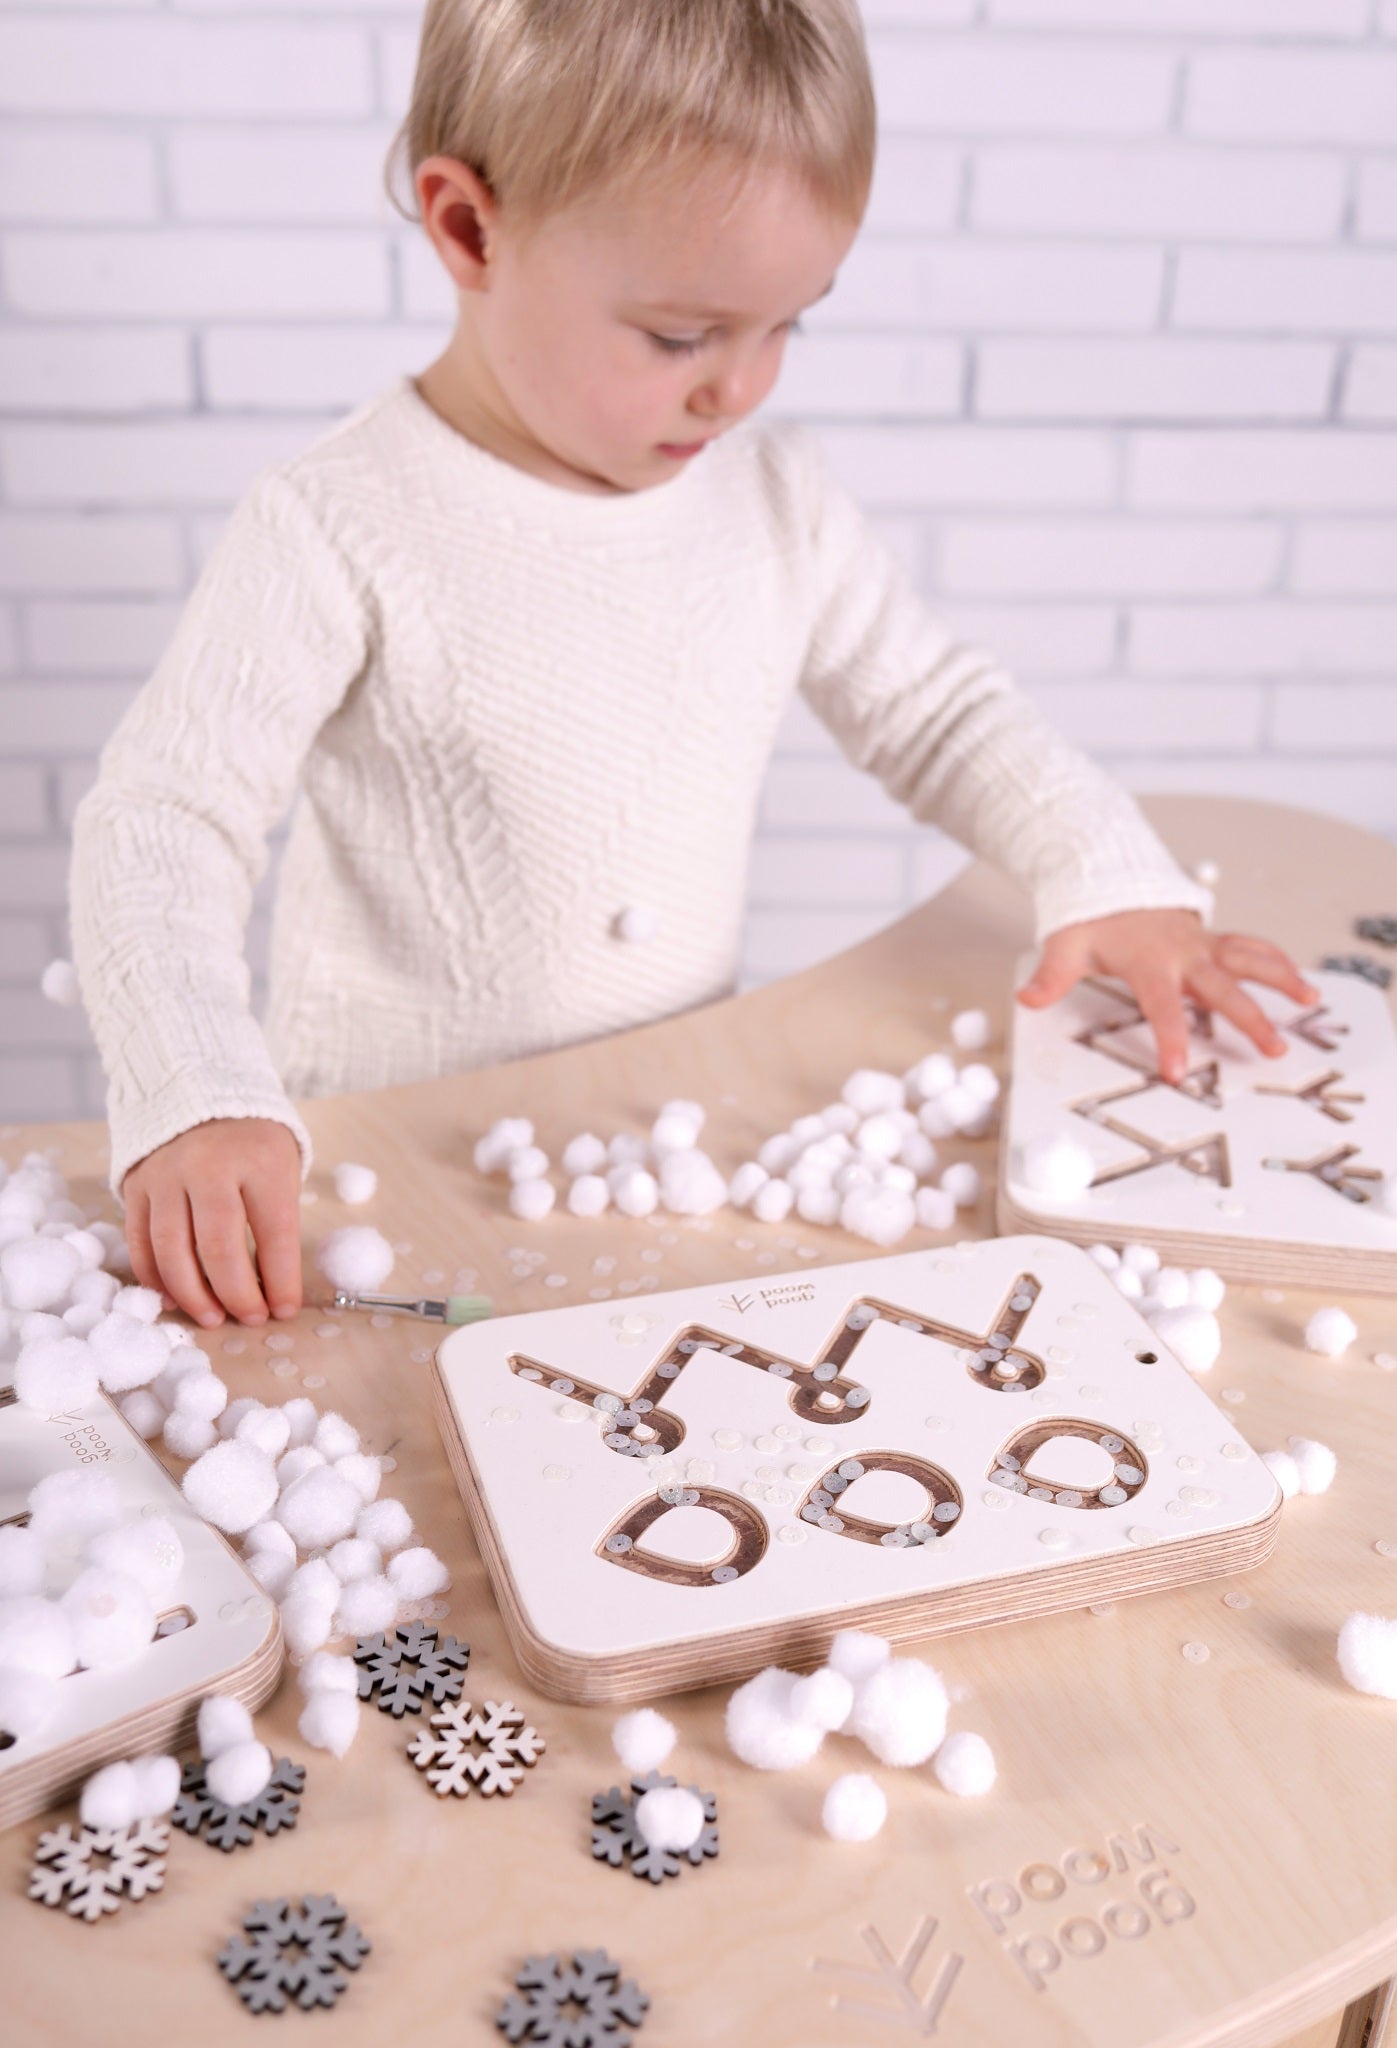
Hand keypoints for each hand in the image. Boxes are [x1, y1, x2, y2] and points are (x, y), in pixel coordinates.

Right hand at [122, 1118, 303, 1328]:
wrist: (200, 1094)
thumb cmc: (252, 1145)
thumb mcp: (281, 1169)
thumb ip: (276, 1224)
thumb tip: (272, 1292)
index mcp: (260, 1162)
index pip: (274, 1233)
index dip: (281, 1280)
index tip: (286, 1310)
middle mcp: (209, 1167)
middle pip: (219, 1246)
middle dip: (237, 1293)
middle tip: (250, 1318)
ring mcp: (167, 1175)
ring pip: (172, 1248)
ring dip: (192, 1293)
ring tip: (212, 1317)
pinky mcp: (137, 1185)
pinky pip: (141, 1241)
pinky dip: (155, 1277)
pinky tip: (173, 1298)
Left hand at [1016, 908, 1317, 1083]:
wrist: (1109, 879)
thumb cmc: (1090, 919)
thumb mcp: (1064, 946)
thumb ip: (1050, 976)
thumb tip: (1027, 999)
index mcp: (1148, 960)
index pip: (1161, 1005)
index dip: (1171, 1037)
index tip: (1178, 1069)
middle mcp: (1183, 952)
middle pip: (1221, 987)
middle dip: (1249, 1018)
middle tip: (1272, 1048)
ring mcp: (1202, 944)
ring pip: (1249, 959)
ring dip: (1281, 978)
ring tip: (1310, 1001)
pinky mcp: (1212, 941)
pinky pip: (1250, 948)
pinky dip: (1277, 960)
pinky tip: (1300, 981)